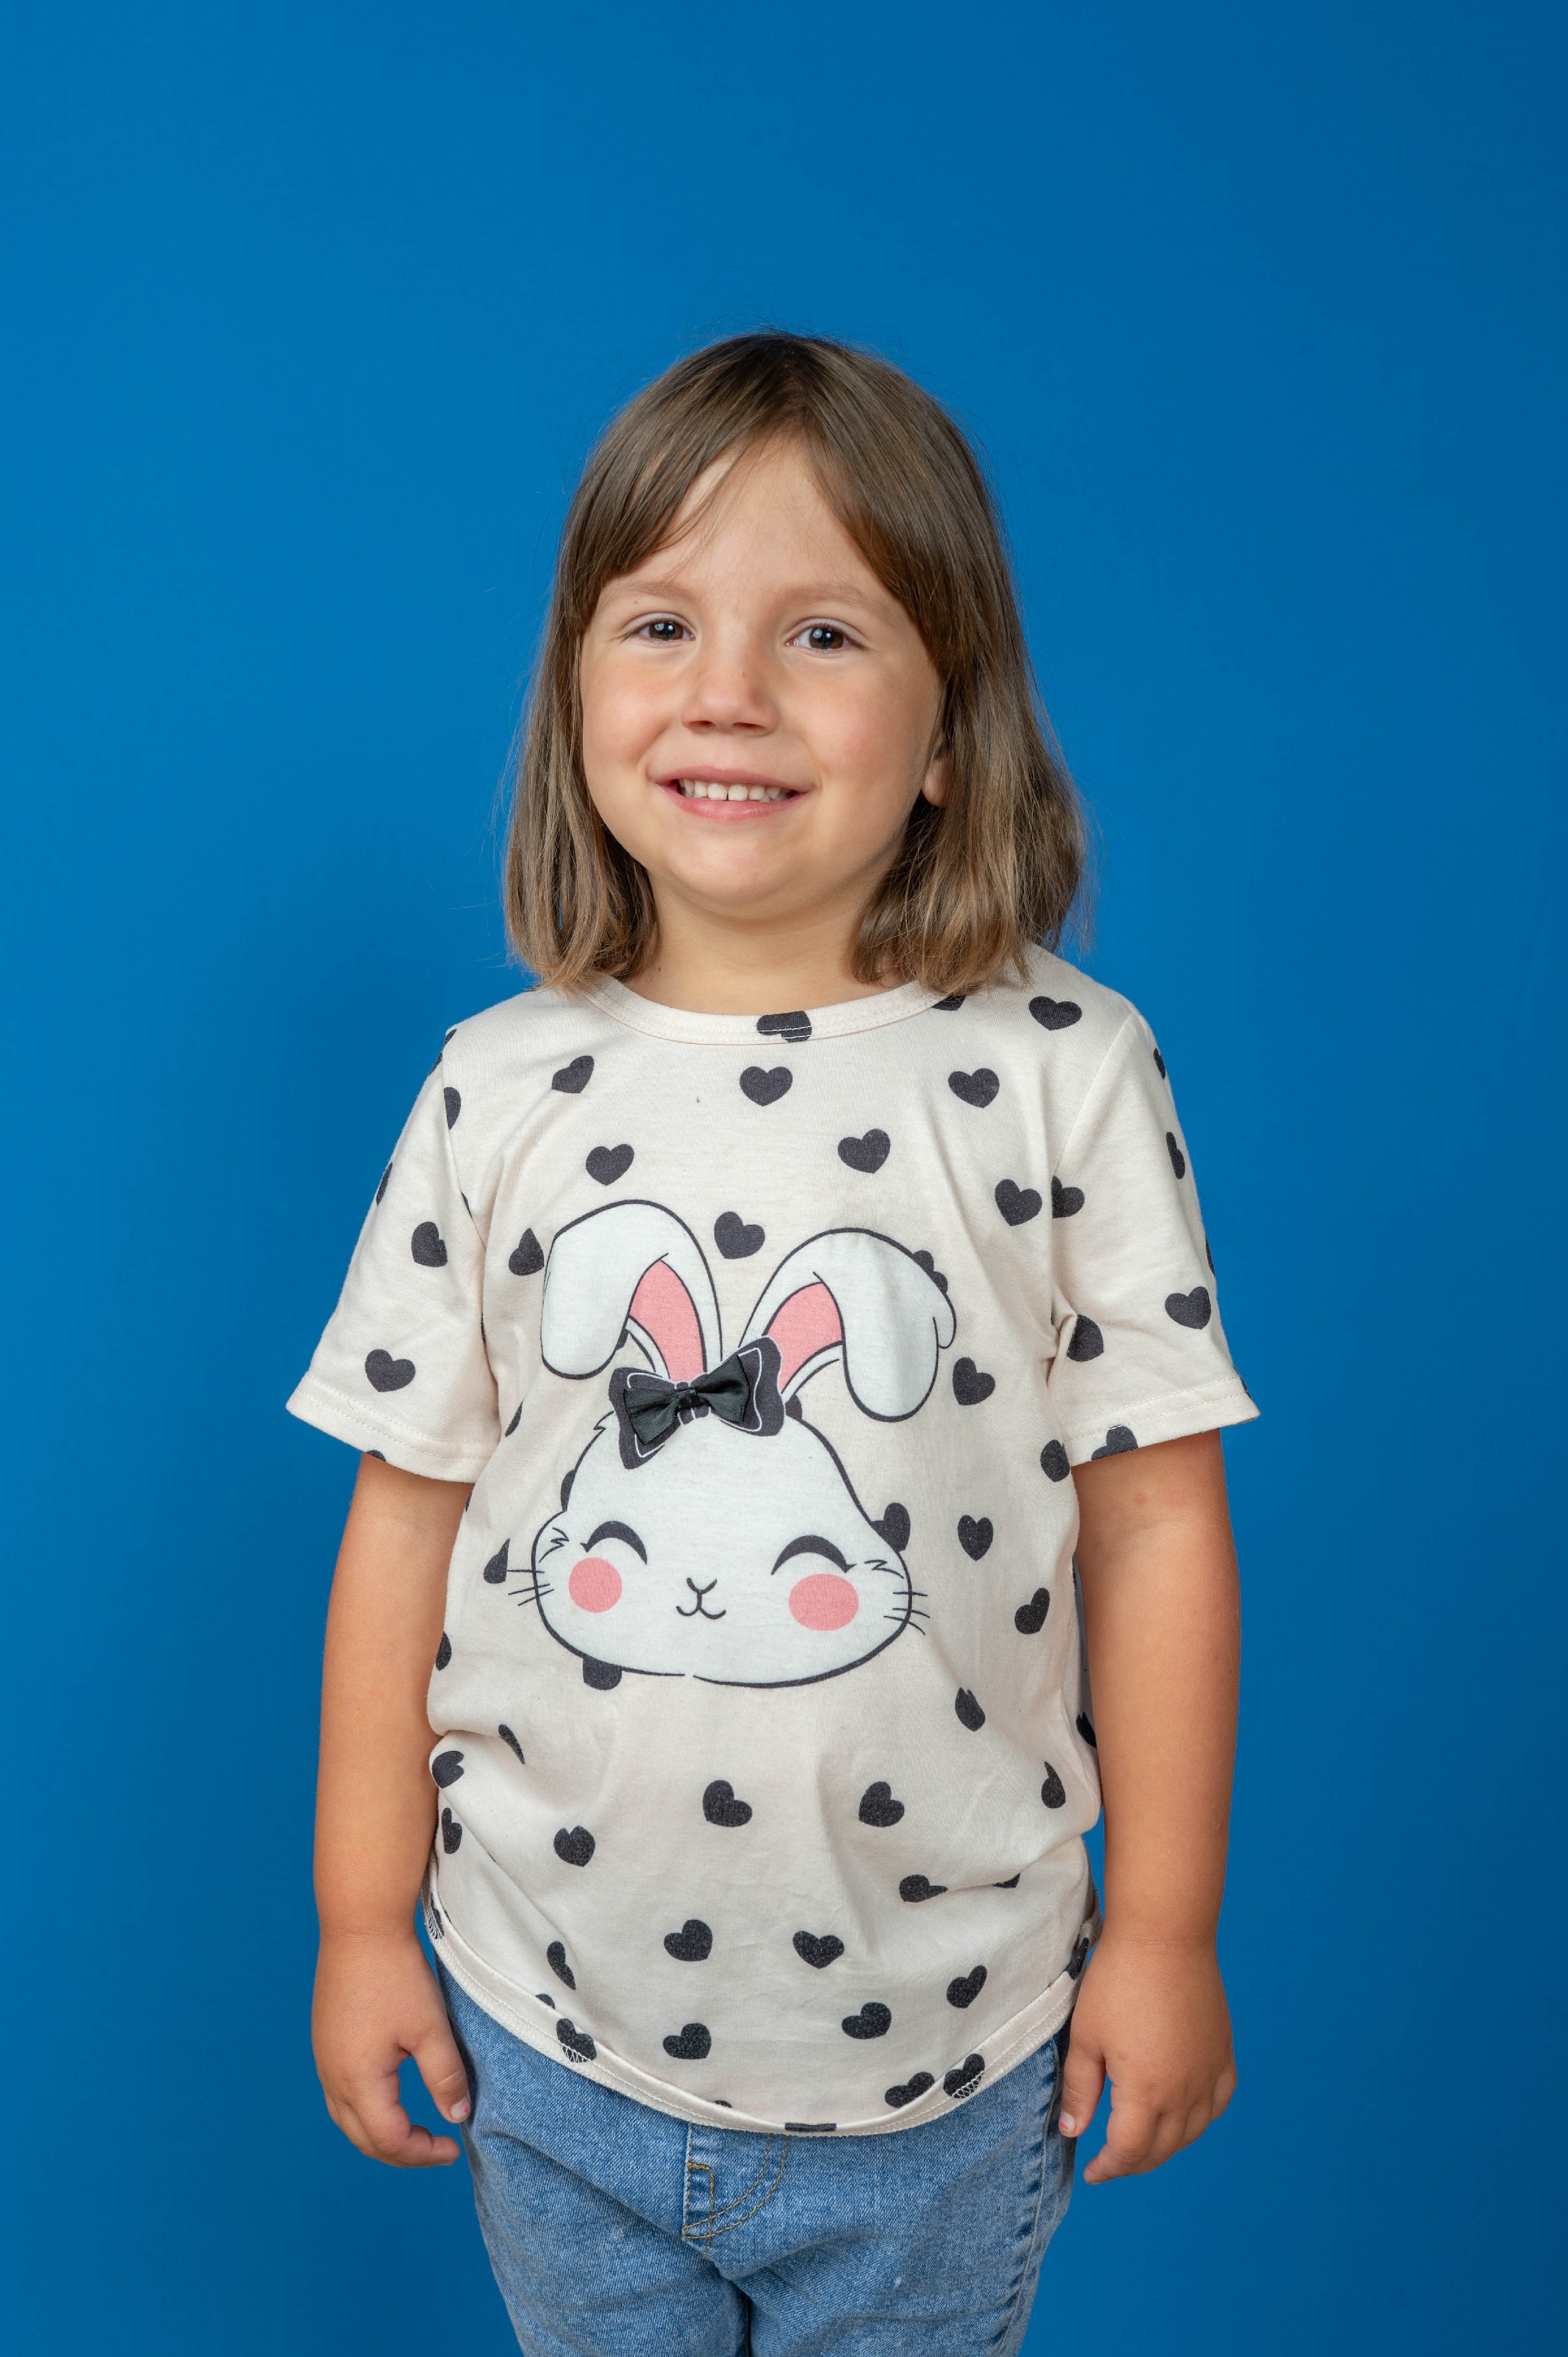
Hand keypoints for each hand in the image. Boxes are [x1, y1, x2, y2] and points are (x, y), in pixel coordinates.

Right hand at [313, 1927, 470, 2165]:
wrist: (360, 1926)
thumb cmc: (396, 1974)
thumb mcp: (430, 2028)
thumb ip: (445, 2077)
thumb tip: (458, 2116)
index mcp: (357, 2080)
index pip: (389, 2140)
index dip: (423, 2152)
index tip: (454, 2147)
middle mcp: (332, 2077)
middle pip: (363, 2139)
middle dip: (402, 2153)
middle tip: (437, 2149)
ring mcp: (323, 2059)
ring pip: (347, 2120)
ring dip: (380, 2135)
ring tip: (416, 2132)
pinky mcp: (324, 2042)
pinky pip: (340, 2095)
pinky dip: (365, 2111)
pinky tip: (387, 2099)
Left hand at [1058, 1932, 1235, 2182]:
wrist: (1165, 1935)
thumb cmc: (1118, 1980)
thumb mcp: (1087, 2036)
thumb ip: (1080, 2089)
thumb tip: (1074, 2131)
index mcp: (1147, 2091)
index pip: (1129, 2151)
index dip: (1109, 2167)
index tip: (1092, 2171)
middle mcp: (1185, 2091)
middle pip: (1162, 2148)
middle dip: (1134, 2162)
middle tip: (1112, 2161)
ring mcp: (1209, 2072)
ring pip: (1193, 2131)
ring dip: (1166, 2145)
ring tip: (1142, 2142)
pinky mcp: (1222, 2052)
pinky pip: (1217, 2101)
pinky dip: (1201, 2118)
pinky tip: (1186, 2115)